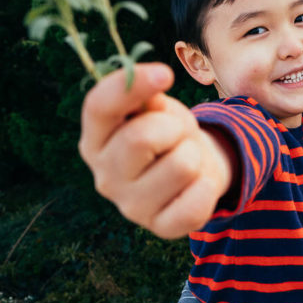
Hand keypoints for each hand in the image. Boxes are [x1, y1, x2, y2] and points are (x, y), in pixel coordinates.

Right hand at [78, 63, 233, 238]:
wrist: (192, 170)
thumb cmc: (168, 131)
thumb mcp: (156, 107)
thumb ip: (147, 97)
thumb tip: (148, 88)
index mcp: (95, 138)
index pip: (99, 106)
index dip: (131, 85)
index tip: (165, 73)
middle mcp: (104, 176)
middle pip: (142, 137)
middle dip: (173, 127)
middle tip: (177, 134)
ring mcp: (131, 207)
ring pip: (181, 166)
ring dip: (194, 155)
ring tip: (186, 158)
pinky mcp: (160, 228)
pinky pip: (196, 201)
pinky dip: (207, 186)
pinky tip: (195, 185)